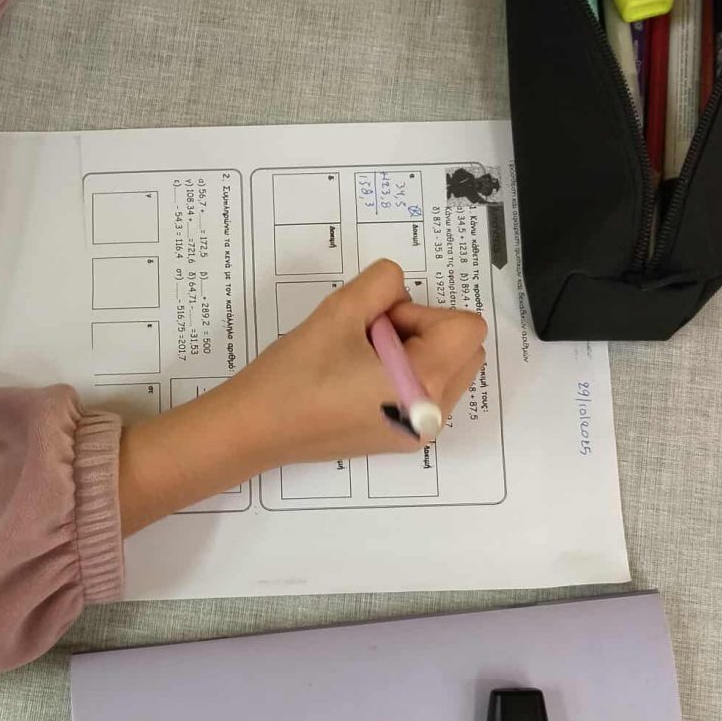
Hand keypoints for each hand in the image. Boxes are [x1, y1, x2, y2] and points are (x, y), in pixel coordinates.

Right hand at [118, 260, 485, 533]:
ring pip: (448, 368)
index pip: (465, 327)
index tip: (378, 323)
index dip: (422, 312)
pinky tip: (359, 378)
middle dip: (426, 330)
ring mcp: (419, 430)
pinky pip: (428, 391)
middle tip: (371, 337)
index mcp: (425, 384)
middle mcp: (433, 414)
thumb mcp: (340, 311)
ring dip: (416, 351)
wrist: (256, 429)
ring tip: (362, 359)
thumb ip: (382, 284)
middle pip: (466, 349)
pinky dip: (406, 374)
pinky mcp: (401, 437)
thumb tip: (399, 293)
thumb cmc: (296, 373)